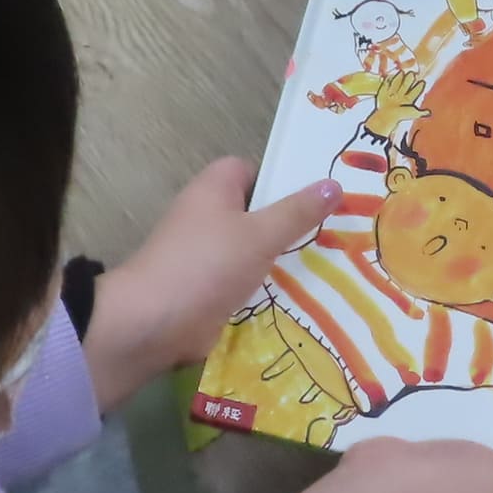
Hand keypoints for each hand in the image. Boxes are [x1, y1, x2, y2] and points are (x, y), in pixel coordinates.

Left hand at [81, 160, 332, 411]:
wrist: (154, 323)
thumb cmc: (207, 264)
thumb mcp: (261, 234)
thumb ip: (298, 212)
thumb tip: (335, 184)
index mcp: (214, 188)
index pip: (252, 169)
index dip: (282, 179)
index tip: (320, 195)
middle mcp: (207, 215)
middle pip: (257, 211)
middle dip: (292, 223)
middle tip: (338, 232)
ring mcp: (206, 254)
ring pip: (255, 250)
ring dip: (283, 260)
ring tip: (333, 265)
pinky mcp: (209, 288)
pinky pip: (246, 280)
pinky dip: (268, 287)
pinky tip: (305, 297)